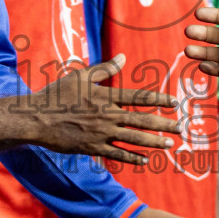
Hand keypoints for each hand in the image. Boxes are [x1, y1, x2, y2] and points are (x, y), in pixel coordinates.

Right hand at [21, 55, 180, 165]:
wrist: (37, 118)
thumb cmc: (57, 94)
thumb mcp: (80, 76)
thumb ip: (104, 69)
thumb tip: (123, 58)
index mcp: (105, 96)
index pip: (138, 97)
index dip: (158, 100)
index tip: (174, 102)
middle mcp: (107, 115)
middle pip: (141, 120)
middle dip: (164, 124)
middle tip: (181, 127)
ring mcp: (101, 133)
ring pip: (133, 138)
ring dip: (154, 142)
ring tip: (169, 143)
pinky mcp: (93, 147)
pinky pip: (117, 154)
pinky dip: (133, 157)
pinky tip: (146, 160)